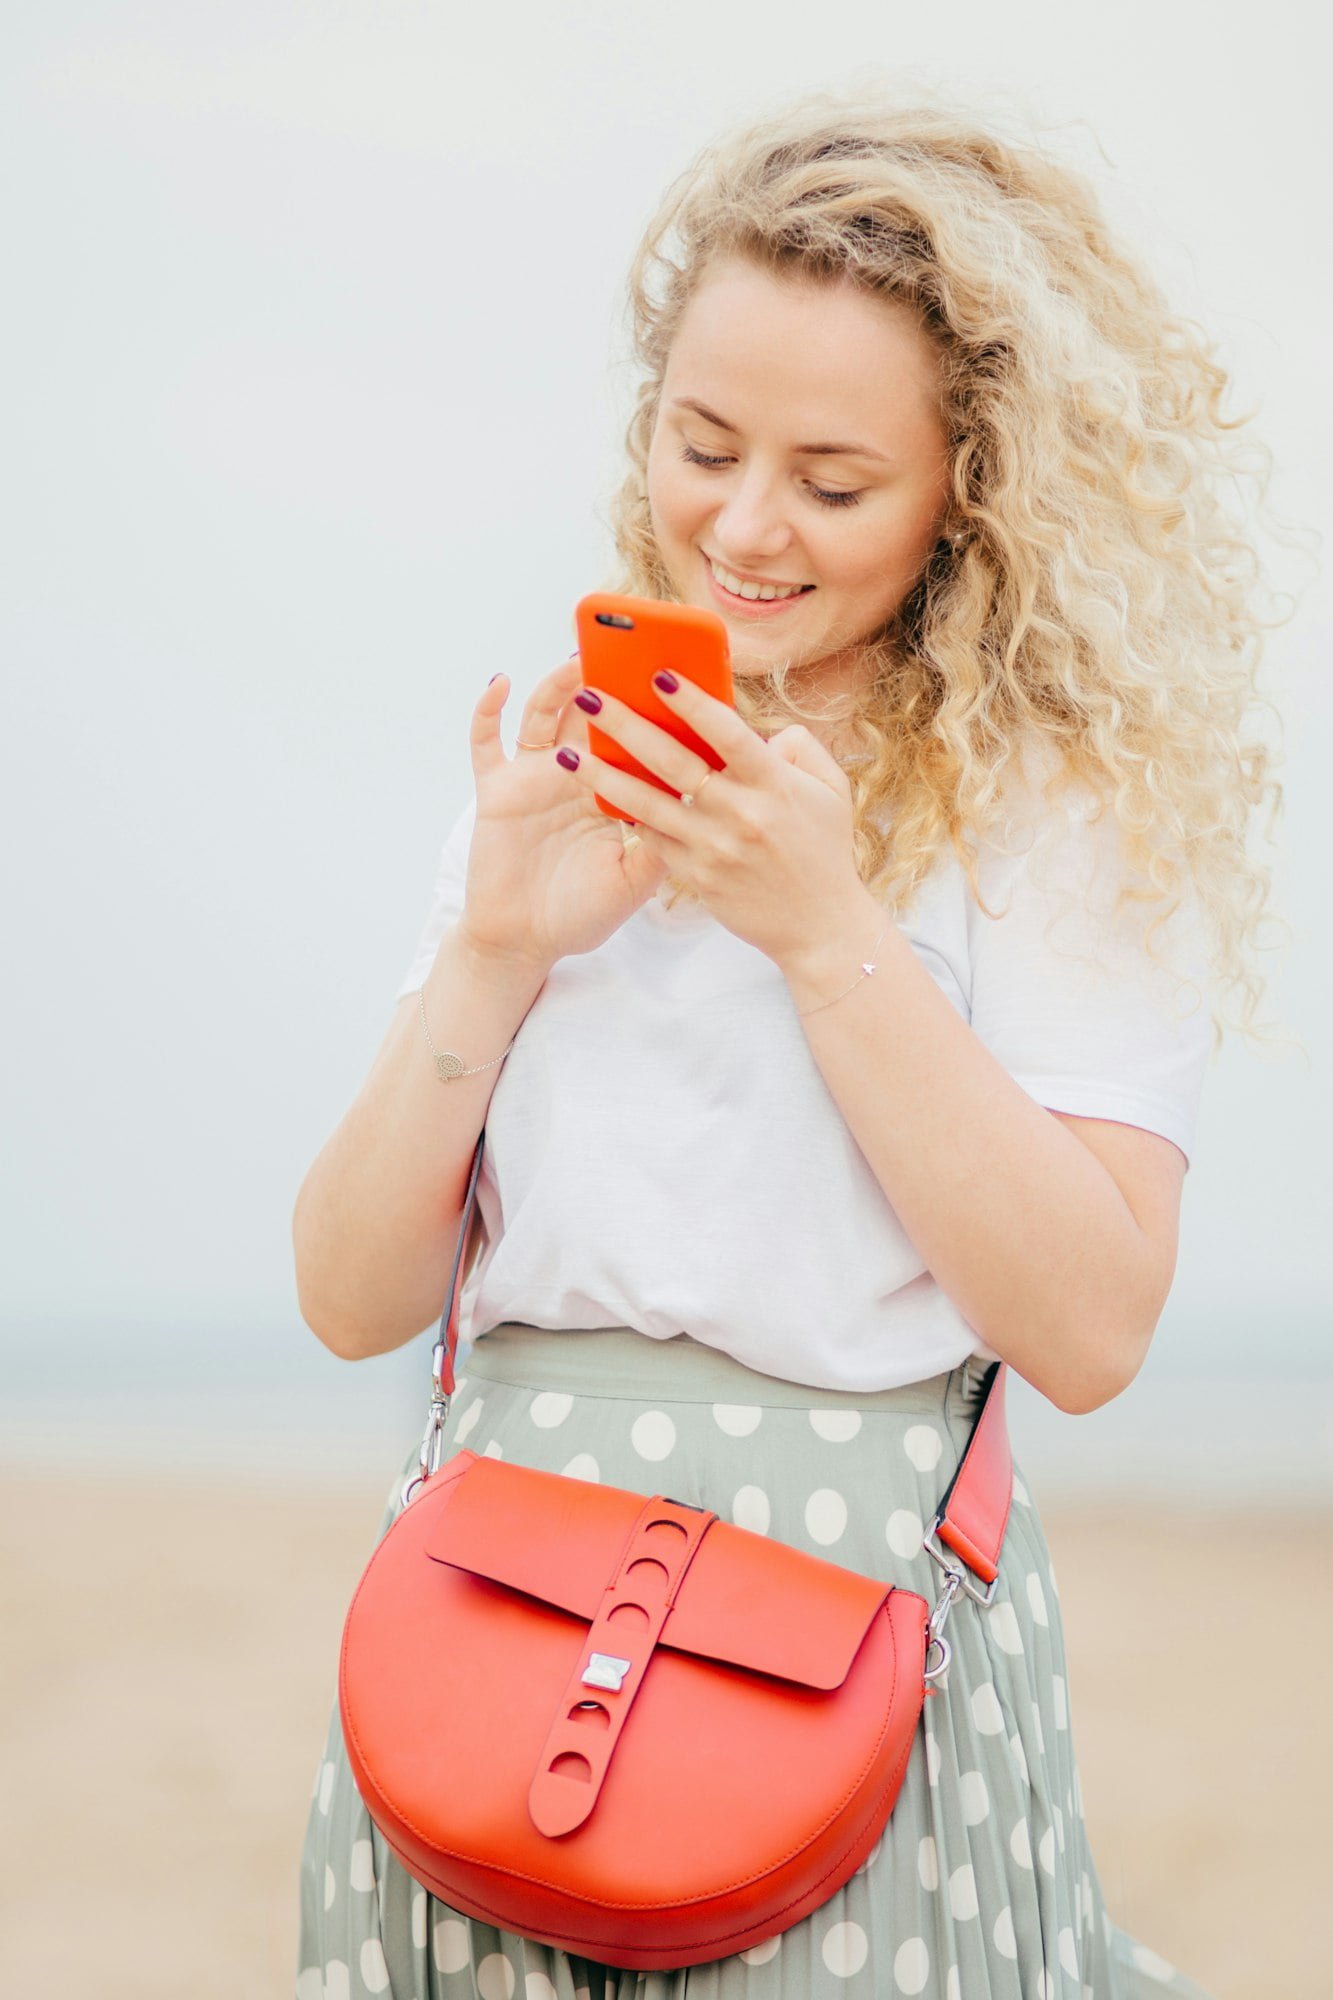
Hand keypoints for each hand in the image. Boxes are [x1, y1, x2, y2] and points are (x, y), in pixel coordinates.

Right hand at [454, 658, 671, 971]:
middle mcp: (576, 774)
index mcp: (615, 791)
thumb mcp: (635, 880)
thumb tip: (699, 806)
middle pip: (595, 714)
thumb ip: (662, 842)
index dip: (656, 708)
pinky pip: (486, 743)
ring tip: (578, 661)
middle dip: (611, 680)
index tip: (681, 674)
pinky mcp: (498, 789)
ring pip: (546, 715)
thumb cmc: (581, 913)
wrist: (525, 943)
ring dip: (559, 684)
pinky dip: (487, 711)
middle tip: (631, 645)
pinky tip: (499, 682)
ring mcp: (535, 778)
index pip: (638, 738)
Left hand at [555, 670, 864, 964]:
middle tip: (588, 695)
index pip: (727, 732)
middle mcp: (741, 814)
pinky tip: (597, 794)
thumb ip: (799, 749)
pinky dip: (628, 815)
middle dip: (626, 725)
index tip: (658, 674)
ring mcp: (715, 848)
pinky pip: (654, 839)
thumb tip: (764, 731)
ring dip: (604, 776)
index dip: (691, 701)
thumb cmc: (824, 851)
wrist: (820, 927)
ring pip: (649, 804)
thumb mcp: (830, 791)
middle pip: (674, 762)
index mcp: (775, 785)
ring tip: (567, 754)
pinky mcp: (697, 877)